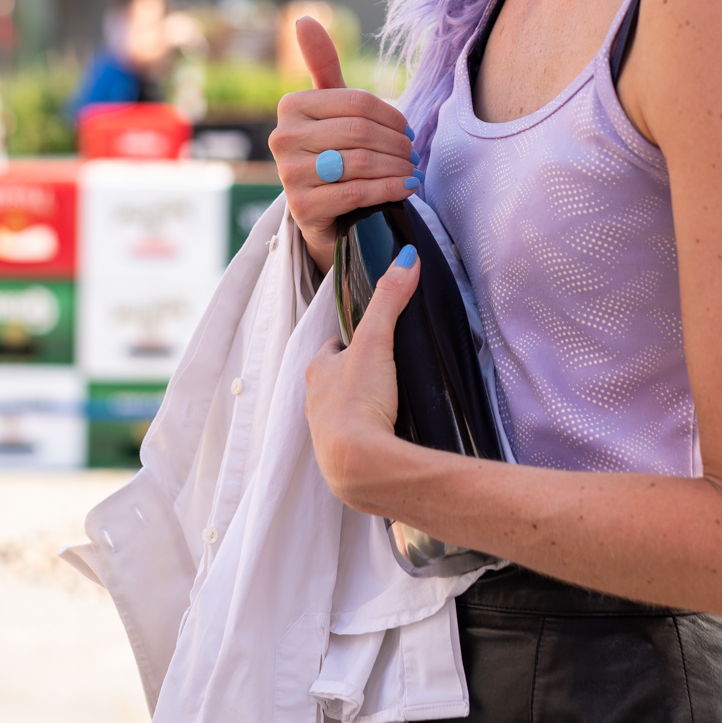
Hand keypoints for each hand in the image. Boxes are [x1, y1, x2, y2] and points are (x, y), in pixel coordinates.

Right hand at [269, 16, 418, 270]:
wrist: (322, 211)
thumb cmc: (331, 150)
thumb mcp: (329, 108)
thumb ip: (322, 64)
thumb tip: (303, 19)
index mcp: (290, 106)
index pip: (356, 103)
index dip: (391, 116)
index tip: (408, 130)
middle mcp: (282, 138)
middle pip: (359, 132)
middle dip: (396, 144)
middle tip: (414, 154)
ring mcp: (289, 174)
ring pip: (359, 161)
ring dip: (396, 167)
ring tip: (412, 171)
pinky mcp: (302, 207)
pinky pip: (356, 192)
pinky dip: (389, 189)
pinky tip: (406, 188)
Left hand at [305, 245, 420, 511]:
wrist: (359, 464)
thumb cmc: (358, 402)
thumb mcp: (377, 341)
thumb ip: (390, 298)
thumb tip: (407, 258)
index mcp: (317, 370)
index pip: (335, 346)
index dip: (355, 341)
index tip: (376, 339)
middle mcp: (314, 401)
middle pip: (338, 378)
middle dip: (358, 374)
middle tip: (388, 371)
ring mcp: (325, 431)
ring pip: (344, 409)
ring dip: (362, 405)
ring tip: (390, 402)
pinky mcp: (341, 457)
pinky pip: (355, 438)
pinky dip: (368, 432)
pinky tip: (386, 432)